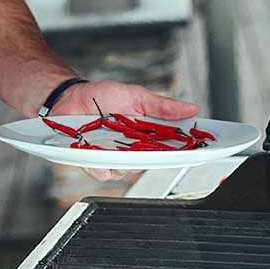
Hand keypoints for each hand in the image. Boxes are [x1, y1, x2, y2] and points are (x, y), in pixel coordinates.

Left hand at [52, 80, 199, 182]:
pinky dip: (101, 164)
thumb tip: (191, 108)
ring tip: (118, 144)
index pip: (171, 147)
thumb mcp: (135, 96)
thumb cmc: (101, 96)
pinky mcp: (93, 163)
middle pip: (151, 163)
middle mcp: (132, 150)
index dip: (187, 150)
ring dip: (124, 159)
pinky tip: (98, 152)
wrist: (69, 97)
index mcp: (146, 135)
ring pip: (127, 171)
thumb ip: (161, 106)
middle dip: (156, 157)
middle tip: (156, 146)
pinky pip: (102, 172)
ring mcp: (113, 158)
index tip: (200, 148)